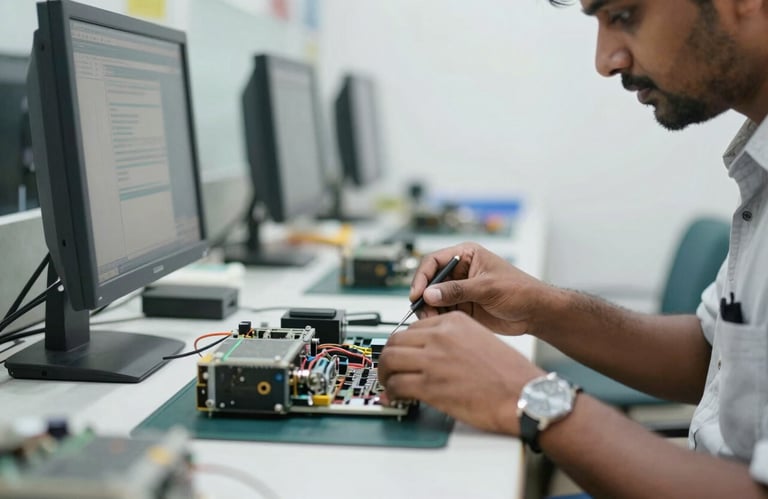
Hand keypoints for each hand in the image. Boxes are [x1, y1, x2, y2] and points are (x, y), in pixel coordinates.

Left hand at [378, 311, 543, 434]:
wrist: (525, 395)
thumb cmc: (509, 374)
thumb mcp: (481, 340)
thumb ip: (453, 341)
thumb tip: (430, 353)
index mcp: (453, 322)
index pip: (412, 327)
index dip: (403, 343)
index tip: (401, 354)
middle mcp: (440, 336)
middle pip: (395, 341)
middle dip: (387, 357)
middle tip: (388, 370)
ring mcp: (433, 360)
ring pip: (390, 360)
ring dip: (385, 374)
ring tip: (389, 384)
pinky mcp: (430, 385)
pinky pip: (397, 384)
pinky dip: (392, 392)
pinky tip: (397, 397)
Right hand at [411, 242, 554, 335]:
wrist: (535, 312)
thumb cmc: (519, 290)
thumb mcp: (487, 288)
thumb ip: (457, 291)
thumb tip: (429, 294)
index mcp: (466, 255)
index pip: (434, 261)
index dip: (423, 277)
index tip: (417, 293)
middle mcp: (459, 271)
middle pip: (430, 281)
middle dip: (424, 296)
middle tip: (422, 312)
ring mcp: (460, 290)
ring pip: (433, 298)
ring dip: (429, 309)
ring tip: (432, 321)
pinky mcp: (462, 307)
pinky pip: (442, 311)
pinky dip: (437, 318)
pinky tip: (439, 325)